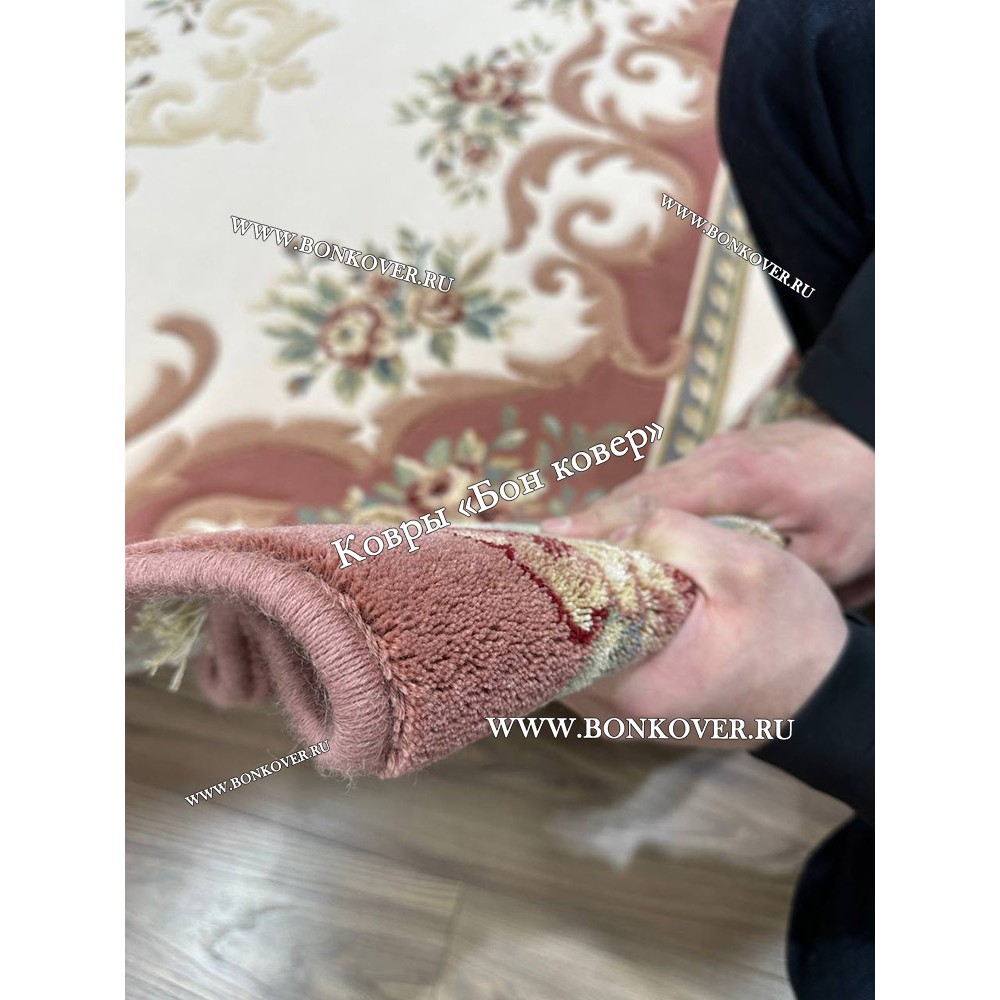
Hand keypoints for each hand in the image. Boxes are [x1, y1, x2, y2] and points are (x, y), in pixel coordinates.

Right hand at [543, 417, 874, 605]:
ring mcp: (719, 452)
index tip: (559, 545)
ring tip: (565, 551)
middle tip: (540, 553)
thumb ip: (761, 570)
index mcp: (738, 477)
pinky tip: (617, 538)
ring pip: (651, 487)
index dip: (604, 524)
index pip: (654, 501)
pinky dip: (639, 511)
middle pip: (640, 490)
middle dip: (591, 521)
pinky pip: (670, 487)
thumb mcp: (823, 556)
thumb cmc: (864, 509)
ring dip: (611, 517)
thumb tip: (699, 593)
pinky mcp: (724, 458)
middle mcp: (718, 457)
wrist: (889, 457)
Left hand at [560, 509, 848, 747]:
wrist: (828, 692)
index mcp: (635, 684)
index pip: (553, 628)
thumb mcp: (744, 563)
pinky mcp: (635, 713)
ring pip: (567, 655)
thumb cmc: (792, 631)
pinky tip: (608, 596)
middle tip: (565, 545)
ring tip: (586, 565)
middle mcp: (617, 714)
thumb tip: (593, 525)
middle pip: (553, 643)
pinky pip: (590, 666)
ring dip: (571, 611)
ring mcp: (623, 719)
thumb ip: (669, 533)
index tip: (546, 542)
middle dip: (555, 592)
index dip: (547, 577)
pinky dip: (591, 631)